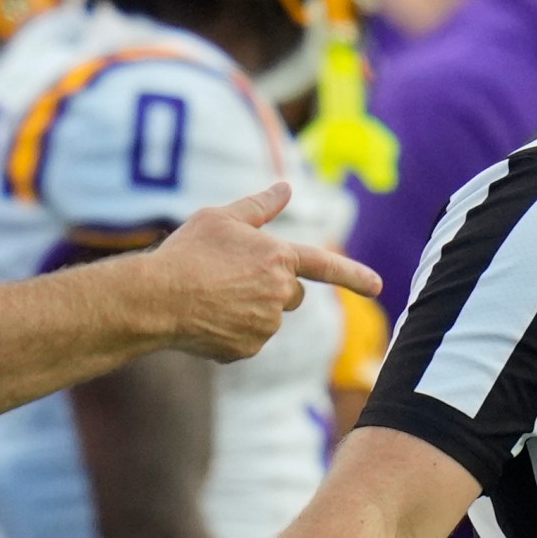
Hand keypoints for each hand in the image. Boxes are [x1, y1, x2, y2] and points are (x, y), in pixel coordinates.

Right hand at [144, 184, 382, 361]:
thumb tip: (286, 188)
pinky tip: (206, 319)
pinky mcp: (248, 349)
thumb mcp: (222, 218)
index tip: (378, 285)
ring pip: (268, 317)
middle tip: (231, 278)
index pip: (325, 264)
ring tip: (211, 296)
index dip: (353, 274)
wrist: (158, 298)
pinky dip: (232, 331)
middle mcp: (280, 292)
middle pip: (291, 293)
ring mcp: (266, 324)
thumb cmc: (188, 252)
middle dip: (272, 287)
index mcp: (278, 256)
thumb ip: (259, 206)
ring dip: (249, 308)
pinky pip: (248, 339)